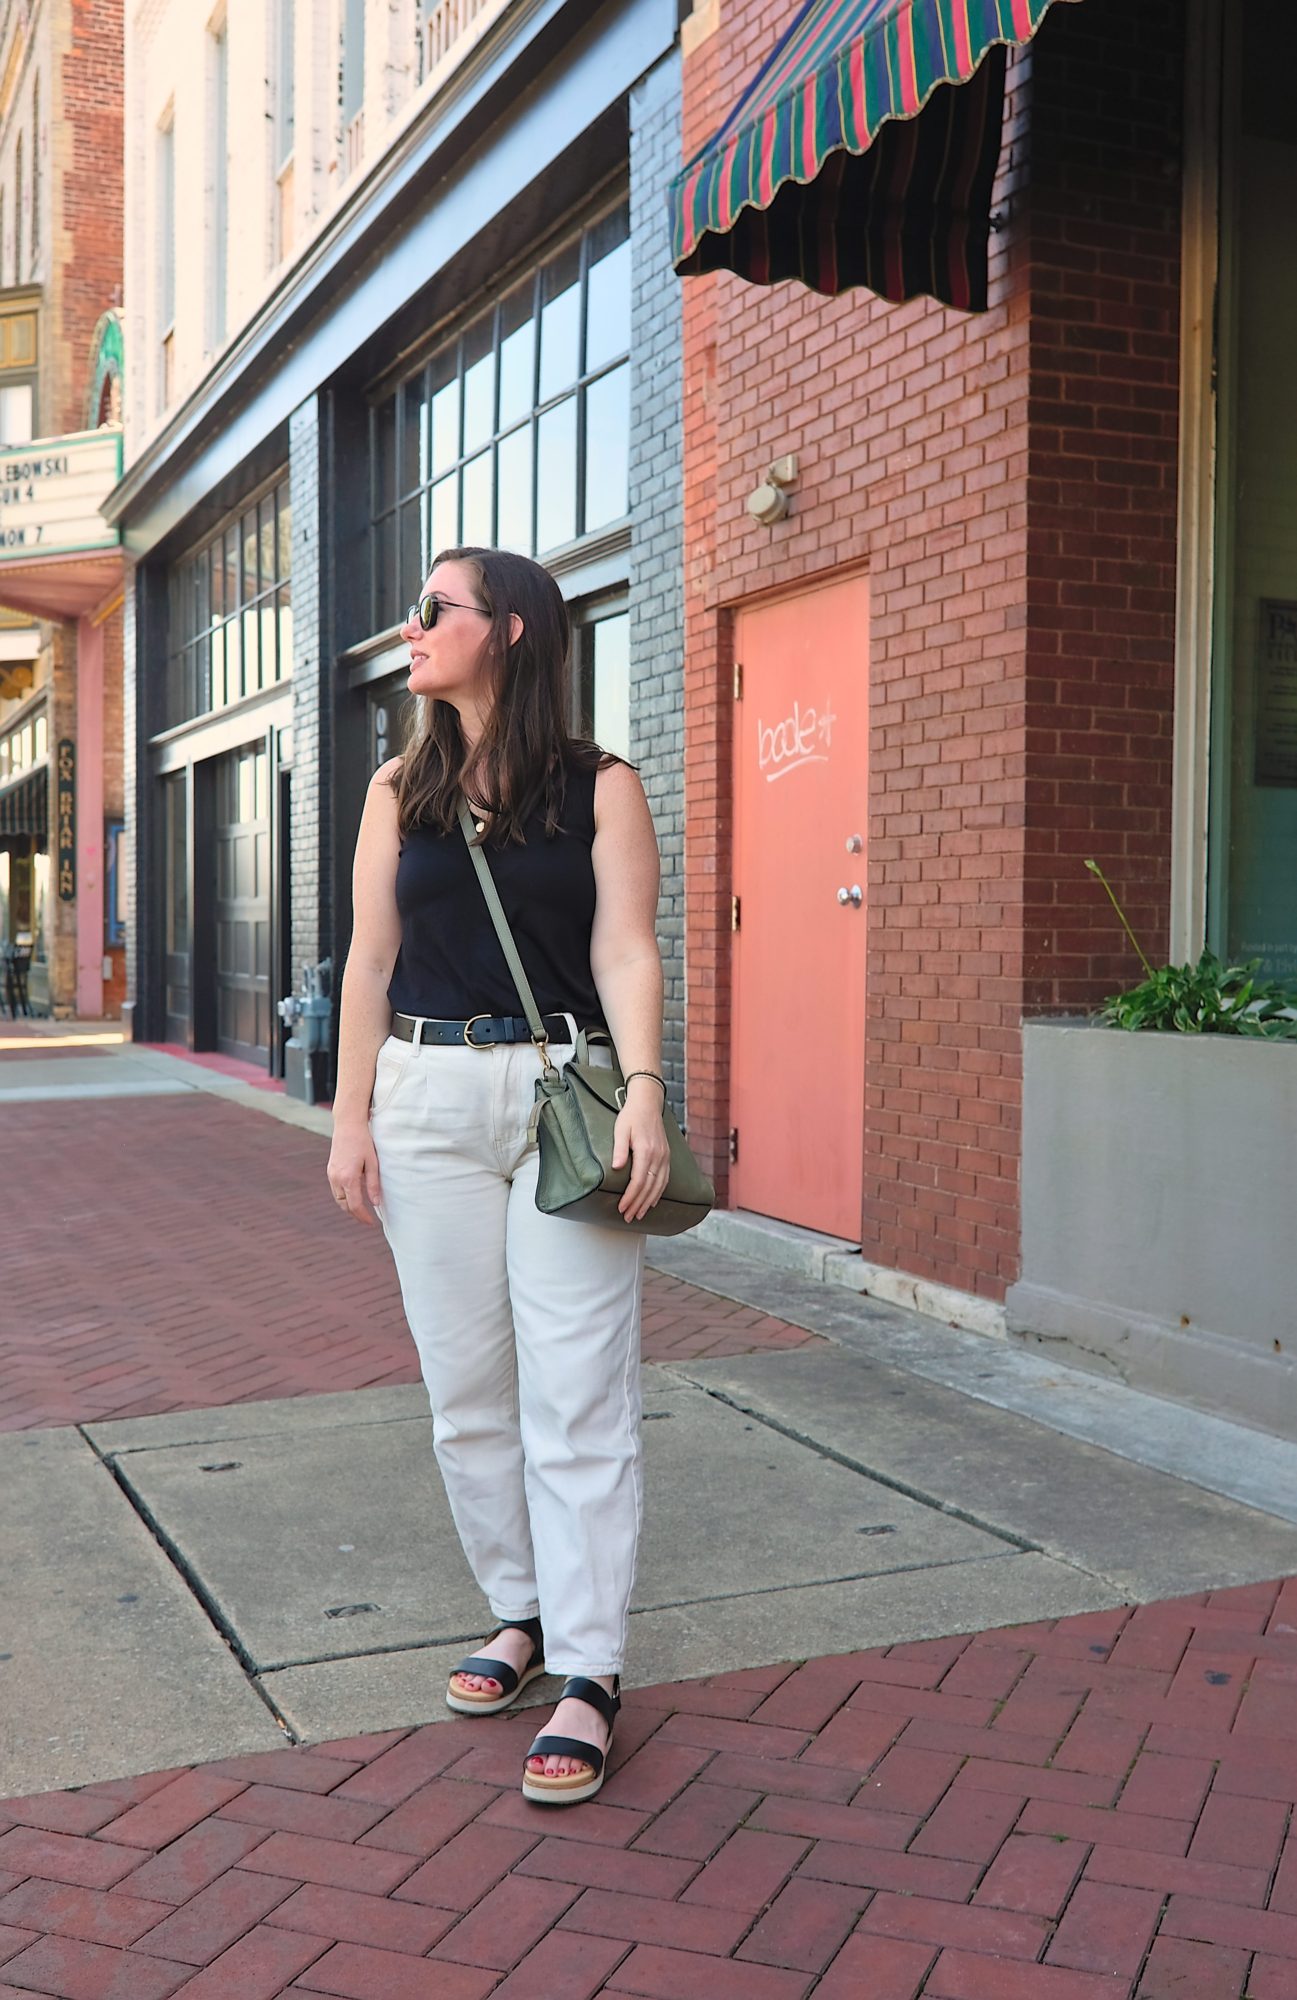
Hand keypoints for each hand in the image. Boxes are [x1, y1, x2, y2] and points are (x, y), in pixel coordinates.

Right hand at [327, 1121, 383, 1225]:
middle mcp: (337, 1178)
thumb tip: (376, 1203)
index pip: (355, 1205)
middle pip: (344, 1205)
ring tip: (361, 1211)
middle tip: (367, 1220)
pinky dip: (343, 1197)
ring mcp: (331, 1174)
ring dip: (348, 1207)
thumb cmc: (363, 1142)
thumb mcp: (373, 1163)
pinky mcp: (330, 1170)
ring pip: (338, 1199)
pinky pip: (335, 1190)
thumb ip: (373, 1185)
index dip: (363, 1217)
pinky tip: (352, 1196)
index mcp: (348, 1178)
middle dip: (355, 1214)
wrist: (348, 1125)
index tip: (372, 1223)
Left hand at [611, 1080, 670, 1222]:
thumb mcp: (621, 1129)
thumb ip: (619, 1149)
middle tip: (628, 1218)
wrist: (648, 1103)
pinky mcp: (666, 1156)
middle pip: (649, 1188)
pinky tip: (652, 1201)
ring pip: (658, 1186)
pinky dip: (659, 1193)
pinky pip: (664, 1179)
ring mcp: (664, 1157)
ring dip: (649, 1203)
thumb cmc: (631, 1116)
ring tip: (639, 1215)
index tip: (622, 1208)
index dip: (630, 1197)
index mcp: (646, 1151)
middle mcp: (658, 1156)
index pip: (638, 1181)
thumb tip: (616, 1167)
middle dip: (638, 1205)